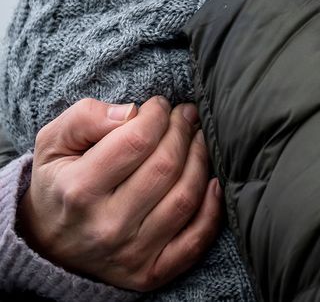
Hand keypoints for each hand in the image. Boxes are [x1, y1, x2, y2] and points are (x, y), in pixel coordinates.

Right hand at [19, 96, 221, 291]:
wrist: (46, 244)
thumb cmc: (58, 182)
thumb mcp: (53, 143)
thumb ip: (85, 118)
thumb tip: (131, 112)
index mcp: (79, 191)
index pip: (137, 141)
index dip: (157, 114)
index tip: (158, 105)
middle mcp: (106, 227)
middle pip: (166, 166)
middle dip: (182, 130)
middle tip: (184, 115)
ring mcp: (130, 254)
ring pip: (185, 197)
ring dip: (201, 159)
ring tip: (197, 138)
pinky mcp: (149, 273)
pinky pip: (195, 241)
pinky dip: (212, 209)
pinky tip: (213, 181)